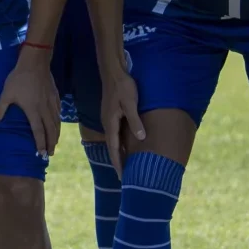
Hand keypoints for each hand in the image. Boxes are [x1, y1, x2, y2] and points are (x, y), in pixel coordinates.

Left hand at [0, 44, 61, 154]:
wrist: (35, 62)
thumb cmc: (19, 78)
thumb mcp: (6, 94)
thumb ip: (0, 109)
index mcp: (33, 111)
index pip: (39, 132)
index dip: (40, 144)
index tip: (42, 154)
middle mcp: (45, 109)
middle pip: (50, 130)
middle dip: (51, 143)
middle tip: (50, 154)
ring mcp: (52, 103)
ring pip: (57, 122)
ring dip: (56, 134)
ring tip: (55, 143)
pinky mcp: (55, 96)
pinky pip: (59, 113)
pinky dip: (59, 122)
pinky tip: (58, 124)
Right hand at [97, 55, 144, 171]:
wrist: (113, 72)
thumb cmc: (123, 87)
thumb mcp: (130, 103)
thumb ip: (135, 121)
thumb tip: (141, 138)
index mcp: (110, 124)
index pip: (113, 149)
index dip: (118, 163)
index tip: (122, 177)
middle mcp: (107, 124)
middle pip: (112, 147)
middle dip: (118, 162)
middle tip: (125, 177)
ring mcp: (108, 119)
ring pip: (113, 141)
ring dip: (118, 153)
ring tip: (126, 165)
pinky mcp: (111, 115)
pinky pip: (115, 133)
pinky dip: (119, 143)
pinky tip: (126, 146)